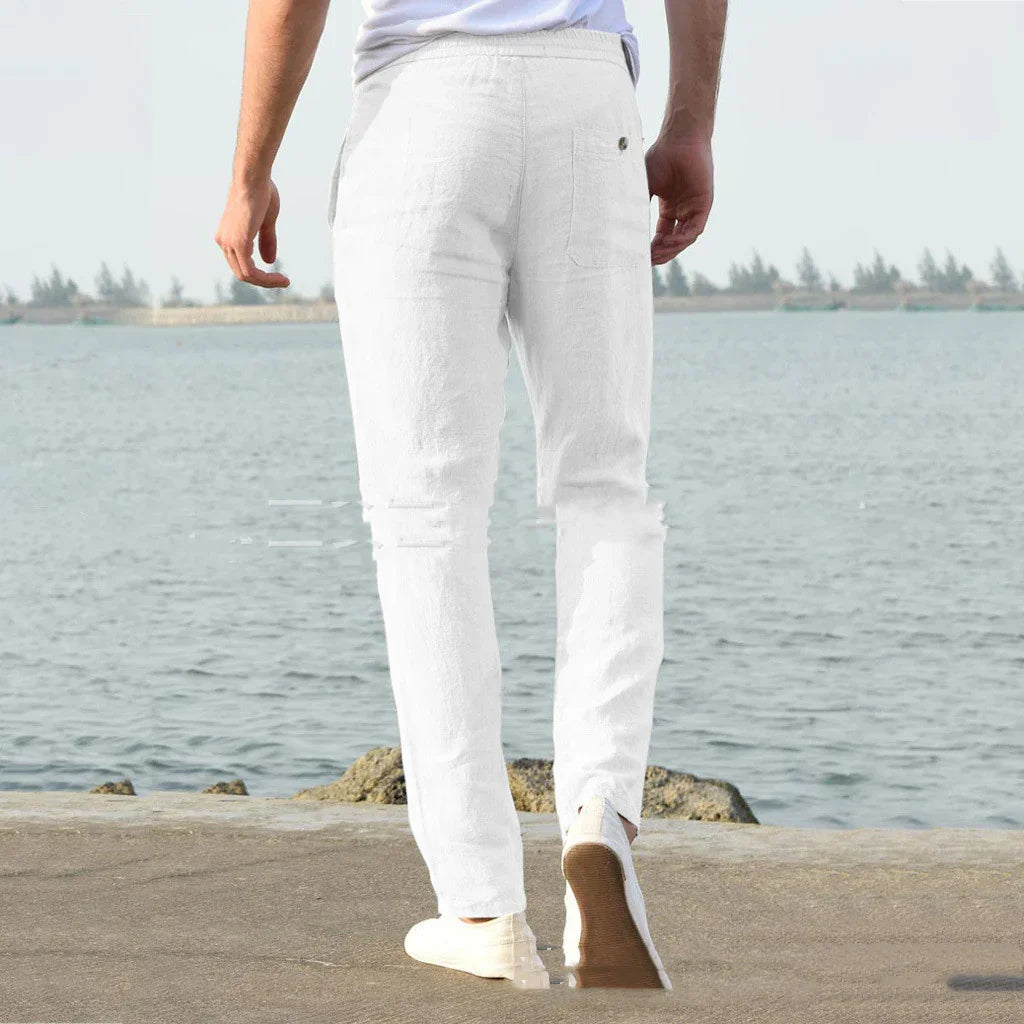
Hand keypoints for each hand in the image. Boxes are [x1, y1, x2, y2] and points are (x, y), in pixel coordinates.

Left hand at [214, 178, 290, 287]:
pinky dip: (266, 279)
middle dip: (263, 281)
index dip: (259, 273)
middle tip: (283, 281)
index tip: (278, 275)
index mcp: (227, 235)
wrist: (254, 178)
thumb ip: (266, 241)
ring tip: (284, 281)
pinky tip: (280, 278)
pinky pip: (250, 272)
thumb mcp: (265, 222)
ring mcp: (228, 243)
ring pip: (246, 275)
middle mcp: (223, 241)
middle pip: (241, 273)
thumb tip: (269, 261)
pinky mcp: (238, 244)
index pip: (240, 263)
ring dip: (267, 282)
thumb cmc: (260, 192)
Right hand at [645, 136, 713, 264]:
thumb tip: (620, 228)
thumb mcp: (643, 187)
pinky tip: (668, 243)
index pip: (661, 235)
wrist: (680, 138)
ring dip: (670, 250)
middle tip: (646, 262)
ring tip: (655, 256)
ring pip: (683, 239)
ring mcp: (694, 208)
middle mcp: (682, 210)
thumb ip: (636, 206)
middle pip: (672, 241)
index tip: (639, 258)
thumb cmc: (661, 157)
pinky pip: (694, 230)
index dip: (651, 248)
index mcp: (669, 207)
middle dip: (660, 253)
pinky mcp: (704, 205)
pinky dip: (681, 239)